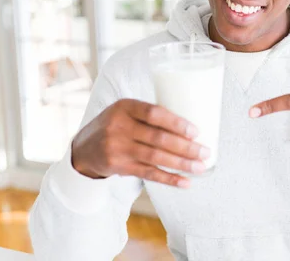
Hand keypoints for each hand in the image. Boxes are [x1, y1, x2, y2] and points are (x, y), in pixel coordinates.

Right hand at [72, 99, 210, 187]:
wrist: (84, 148)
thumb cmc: (116, 125)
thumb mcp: (126, 111)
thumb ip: (150, 115)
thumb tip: (190, 126)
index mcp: (125, 106)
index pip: (154, 113)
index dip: (176, 123)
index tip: (195, 131)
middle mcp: (119, 126)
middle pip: (158, 138)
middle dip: (185, 147)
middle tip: (205, 152)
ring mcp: (117, 148)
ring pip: (155, 157)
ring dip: (181, 164)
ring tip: (200, 167)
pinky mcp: (118, 166)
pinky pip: (148, 174)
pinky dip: (169, 179)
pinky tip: (185, 182)